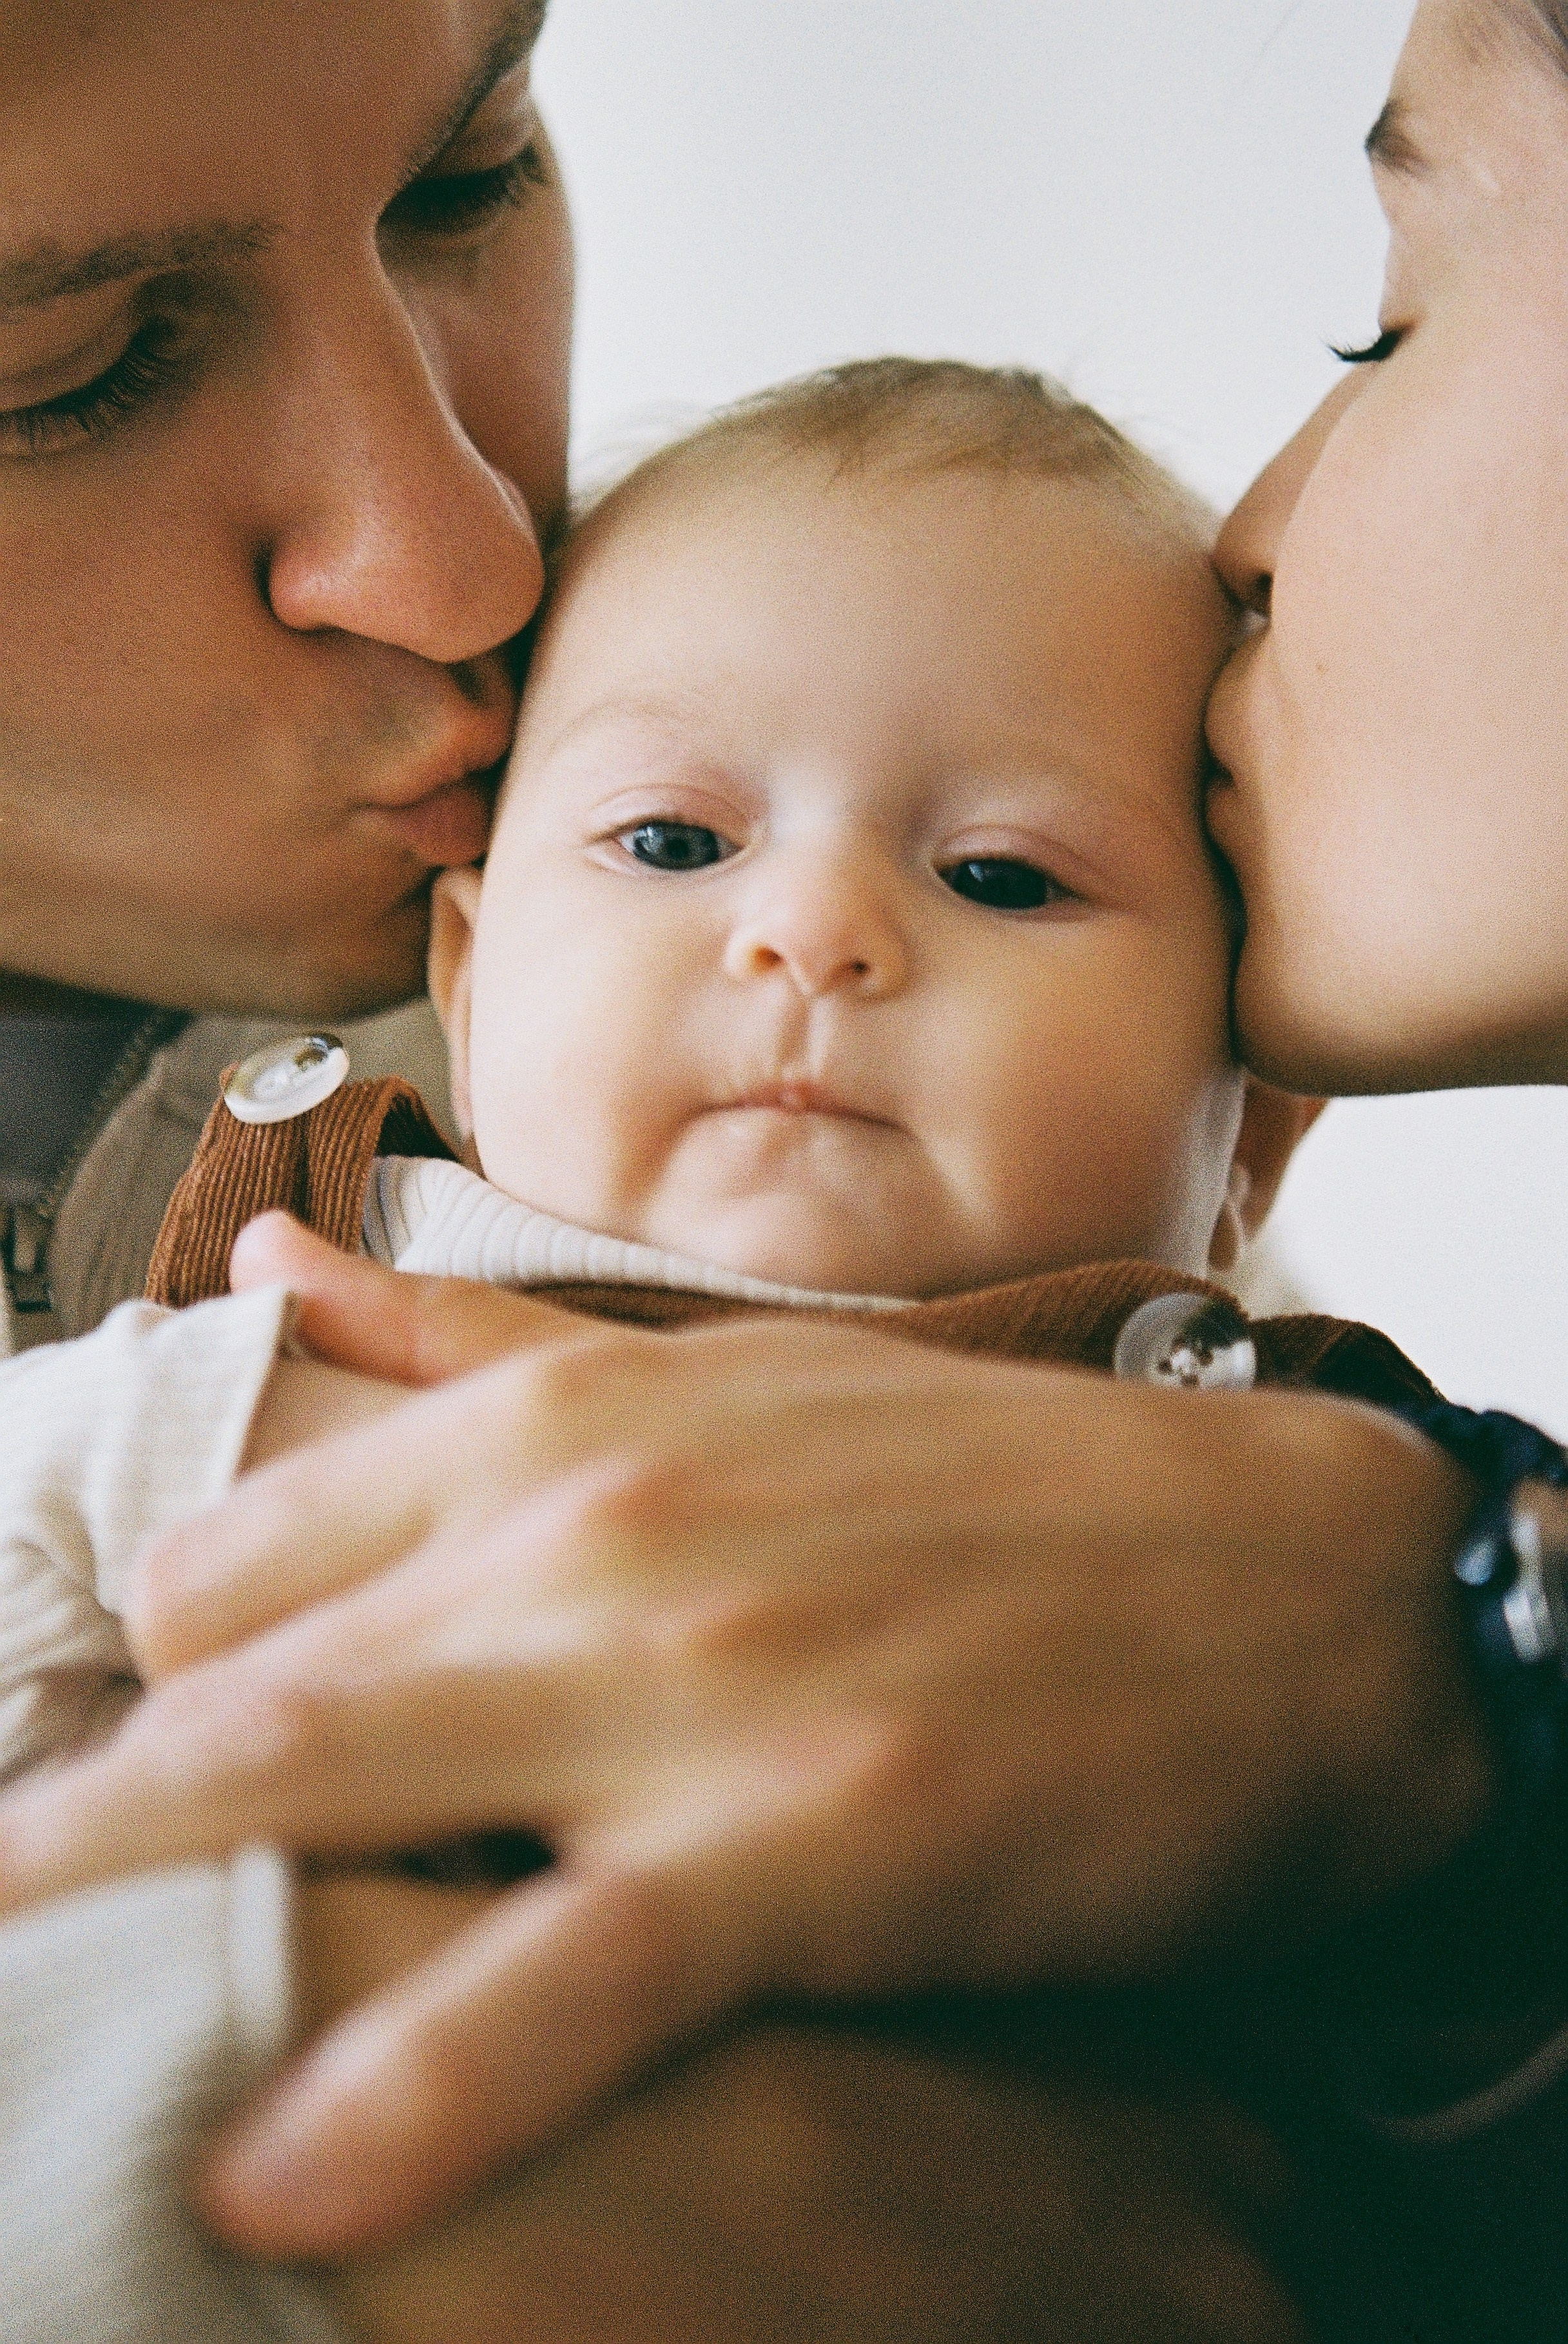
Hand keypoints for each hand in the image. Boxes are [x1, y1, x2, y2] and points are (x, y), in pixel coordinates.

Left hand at [0, 1228, 1485, 2256]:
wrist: (1289, 1578)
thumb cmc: (991, 1495)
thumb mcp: (720, 1384)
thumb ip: (468, 1349)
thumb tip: (272, 1281)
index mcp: (560, 1417)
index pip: (225, 1564)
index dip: (148, 1698)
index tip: (122, 1790)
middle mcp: (584, 1524)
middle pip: (217, 1682)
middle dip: (69, 1821)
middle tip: (4, 1908)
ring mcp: (686, 1676)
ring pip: (310, 1790)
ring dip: (127, 1913)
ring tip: (27, 2031)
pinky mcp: (805, 1839)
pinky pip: (544, 1986)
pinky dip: (399, 2095)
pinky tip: (277, 2179)